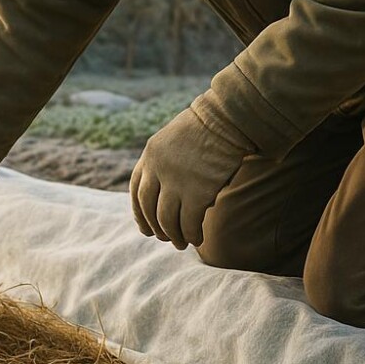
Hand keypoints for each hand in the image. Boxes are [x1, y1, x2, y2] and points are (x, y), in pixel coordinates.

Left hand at [130, 102, 253, 248]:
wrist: (229, 119)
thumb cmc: (209, 127)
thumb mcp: (174, 140)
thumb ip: (165, 163)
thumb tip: (169, 195)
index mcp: (149, 155)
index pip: (135, 190)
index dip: (139, 212)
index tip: (144, 227)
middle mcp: (157, 169)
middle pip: (148, 208)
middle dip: (155, 227)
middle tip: (165, 238)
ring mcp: (176, 182)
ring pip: (166, 220)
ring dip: (173, 236)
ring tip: (181, 244)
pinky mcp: (197, 192)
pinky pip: (188, 223)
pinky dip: (191, 235)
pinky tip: (197, 239)